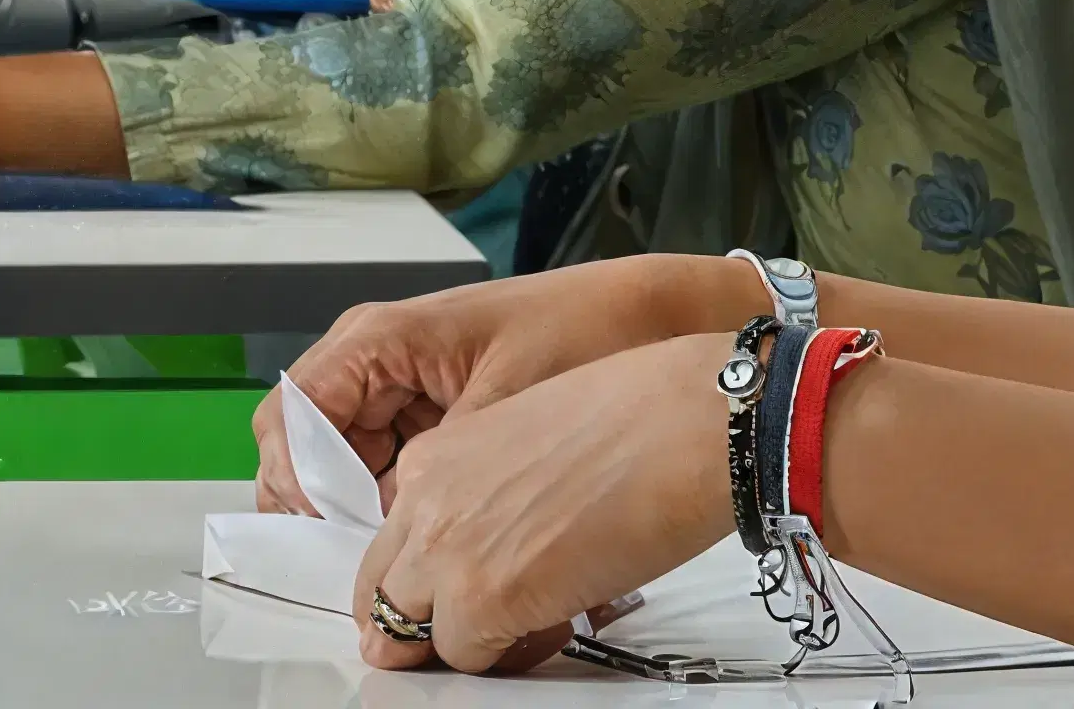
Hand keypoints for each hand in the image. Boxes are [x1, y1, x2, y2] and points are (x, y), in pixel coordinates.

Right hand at [259, 261, 742, 514]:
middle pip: (305, 446)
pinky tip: (431, 537)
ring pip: (341, 465)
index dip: (296, 481)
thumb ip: (441, 467)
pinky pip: (384, 467)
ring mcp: (400, 386)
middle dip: (323, 508)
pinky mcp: (430, 412)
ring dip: (359, 514)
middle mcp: (375, 357)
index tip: (329, 531)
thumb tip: (400, 537)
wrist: (656, 316)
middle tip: (365, 562)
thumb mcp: (506, 401)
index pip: (292, 415)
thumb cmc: (588, 331)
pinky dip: (394, 505)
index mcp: (380, 337)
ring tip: (403, 559)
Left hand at [357, 336, 740, 673]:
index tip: (458, 591)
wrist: (689, 418)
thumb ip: (489, 492)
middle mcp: (427, 501)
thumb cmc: (640, 416)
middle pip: (384, 594)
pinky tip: (557, 623)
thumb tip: (497, 545)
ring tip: (529, 623)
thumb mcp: (531, 439)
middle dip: (423, 621)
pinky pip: (467, 658)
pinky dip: (507, 656)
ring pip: (413, 633)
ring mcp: (447, 552)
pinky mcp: (483, 600)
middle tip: (477, 628)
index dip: (428, 578)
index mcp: (436, 456)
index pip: (393, 545)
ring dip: (464, 640)